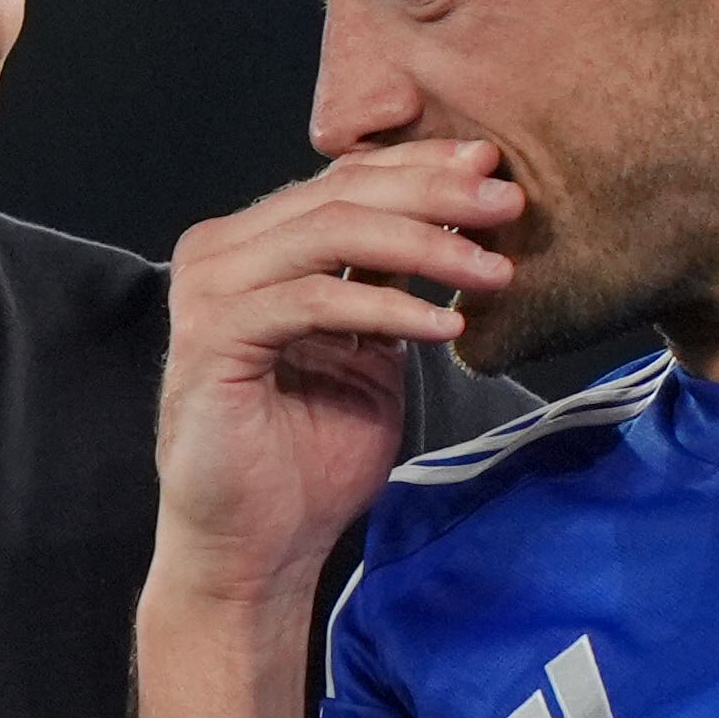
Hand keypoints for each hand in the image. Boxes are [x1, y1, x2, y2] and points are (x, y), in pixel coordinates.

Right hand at [153, 140, 524, 605]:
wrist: (256, 550)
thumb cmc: (306, 462)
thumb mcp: (366, 355)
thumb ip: (387, 285)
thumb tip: (456, 220)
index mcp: (253, 247)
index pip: (343, 183)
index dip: (421, 168)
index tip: (496, 170)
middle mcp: (220, 254)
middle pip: (339, 194)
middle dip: (434, 193)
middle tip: (508, 202)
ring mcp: (210, 292)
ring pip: (330, 233)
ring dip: (425, 247)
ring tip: (493, 270)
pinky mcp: (212, 340)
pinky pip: (315, 301)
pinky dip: (387, 308)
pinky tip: (444, 326)